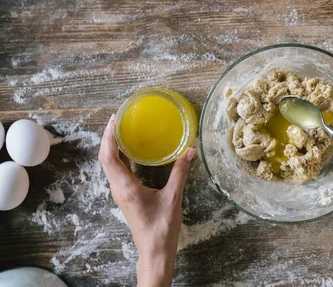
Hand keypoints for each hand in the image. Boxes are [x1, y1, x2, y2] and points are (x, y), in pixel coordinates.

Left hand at [98, 114, 194, 286]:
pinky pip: (118, 171)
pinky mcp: (126, 195)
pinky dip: (120, 157)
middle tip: (118, 119)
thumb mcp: (173, 197)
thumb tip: (189, 150)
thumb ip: (180, 172)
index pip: (109, 157)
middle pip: (105, 158)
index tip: (114, 120)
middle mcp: (119, 188)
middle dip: (108, 137)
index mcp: (126, 187)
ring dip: (113, 147)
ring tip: (122, 130)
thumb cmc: (162, 228)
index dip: (108, 137)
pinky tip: (131, 150)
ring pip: (110, 165)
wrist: (154, 250)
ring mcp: (121, 192)